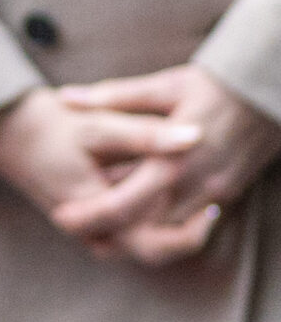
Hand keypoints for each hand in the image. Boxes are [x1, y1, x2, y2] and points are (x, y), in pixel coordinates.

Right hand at [0, 83, 202, 255]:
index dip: (187, 219)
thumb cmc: (50, 125)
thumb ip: (146, 135)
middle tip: (211, 208)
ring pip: (137, 250)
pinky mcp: (86, 225)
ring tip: (195, 207)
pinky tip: (167, 202)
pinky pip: (126, 240)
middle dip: (183, 236)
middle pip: (148, 252)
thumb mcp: (99, 125)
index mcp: (90, 209)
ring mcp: (84, 230)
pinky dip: (150, 227)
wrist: (7, 130)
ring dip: (169, 235)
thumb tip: (195, 137)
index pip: (149, 235)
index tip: (211, 196)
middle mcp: (86, 229)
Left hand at [48, 65, 280, 265]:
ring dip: (134, 230)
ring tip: (101, 220)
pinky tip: (137, 213)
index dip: (89, 215)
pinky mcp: (227, 198)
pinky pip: (188, 227)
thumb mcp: (165, 86)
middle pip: (143, 230)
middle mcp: (195, 186)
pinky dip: (160, 227)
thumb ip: (113, 96)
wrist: (272, 93)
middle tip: (75, 223)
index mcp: (172, 160)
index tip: (60, 215)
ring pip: (166, 235)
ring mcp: (214, 196)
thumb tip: (64, 97)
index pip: (124, 204)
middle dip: (108, 231)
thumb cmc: (215, 86)